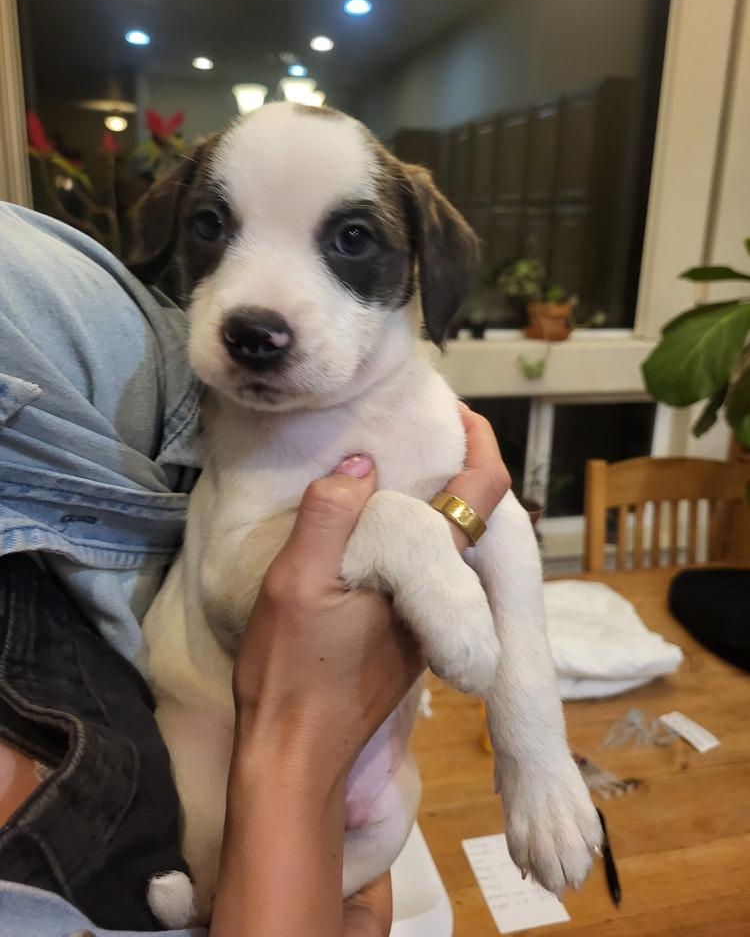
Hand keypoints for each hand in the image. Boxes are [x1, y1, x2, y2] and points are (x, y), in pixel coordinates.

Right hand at [215, 408, 508, 936]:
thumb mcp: (296, 583)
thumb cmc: (293, 671)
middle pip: (470, 520)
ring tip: (391, 471)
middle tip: (416, 434)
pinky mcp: (409, 641)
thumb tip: (363, 465)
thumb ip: (330, 516)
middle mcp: (446, 599)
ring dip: (430, 506)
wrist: (294, 757)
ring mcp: (429, 623)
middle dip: (454, 470)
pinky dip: (411, 542)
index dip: (480, 446)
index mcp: (426, 576)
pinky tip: (372, 533)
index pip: (480, 496)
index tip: (458, 412)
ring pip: (447, 549)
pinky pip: (424, 576)